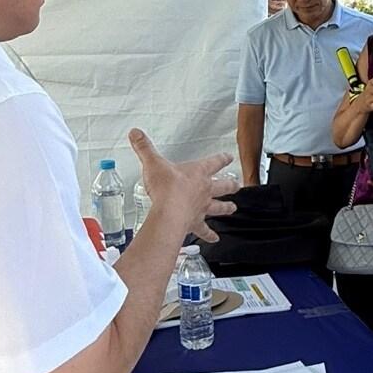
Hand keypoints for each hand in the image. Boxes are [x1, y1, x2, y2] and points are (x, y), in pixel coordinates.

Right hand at [129, 129, 236, 243]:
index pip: (214, 162)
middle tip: (237, 185)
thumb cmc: (165, 188)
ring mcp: (202, 207)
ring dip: (227, 207)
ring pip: (219, 207)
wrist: (169, 212)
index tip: (229, 157)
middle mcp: (204, 190)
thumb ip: (144, 148)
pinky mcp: (196, 223)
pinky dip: (210, 235)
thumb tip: (136, 133)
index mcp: (197, 173)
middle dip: (231, 185)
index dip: (222, 158)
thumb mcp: (153, 163)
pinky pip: (205, 230)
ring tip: (233, 208)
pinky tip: (215, 239)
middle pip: (223, 186)